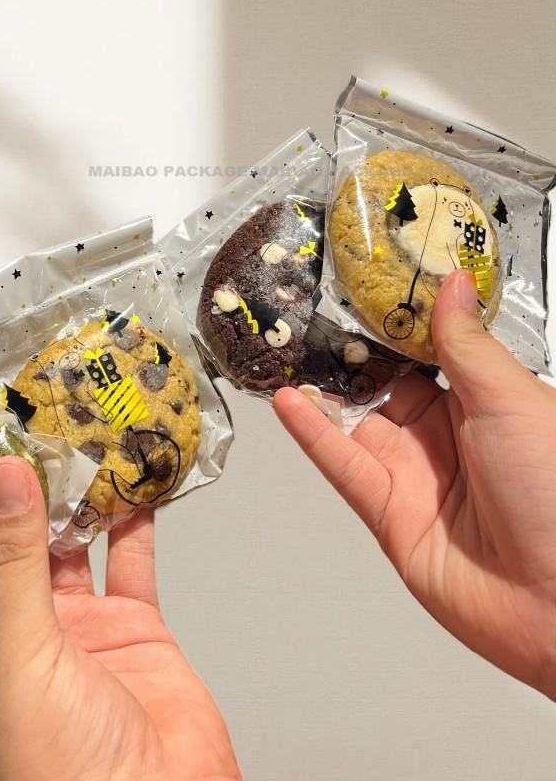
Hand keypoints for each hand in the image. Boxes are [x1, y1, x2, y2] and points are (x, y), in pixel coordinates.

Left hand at [0, 456, 240, 780]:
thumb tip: (4, 481)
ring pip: (74, 547)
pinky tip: (132, 481)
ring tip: (75, 443)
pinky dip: (135, 520)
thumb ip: (14, 565)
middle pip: (13, 550)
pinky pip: (132, 561)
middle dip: (19, 495)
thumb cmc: (62, 772)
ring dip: (77, 499)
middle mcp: (21, 637)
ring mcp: (80, 629)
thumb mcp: (19, 656)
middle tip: (21, 434)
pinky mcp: (133, 625)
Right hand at [275, 270, 555, 698]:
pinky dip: (314, 435)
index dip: (395, 325)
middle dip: (349, 356)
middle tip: (312, 318)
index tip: (364, 291)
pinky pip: (343, 465)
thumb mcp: (513, 401)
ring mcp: (415, 475)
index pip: (428, 354)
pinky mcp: (388, 512)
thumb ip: (467, 345)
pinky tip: (291, 405)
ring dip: (322, 392)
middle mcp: (448, 438)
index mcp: (486, 404)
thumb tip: (453, 286)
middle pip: (384, 386)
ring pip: (356, 424)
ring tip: (286, 354)